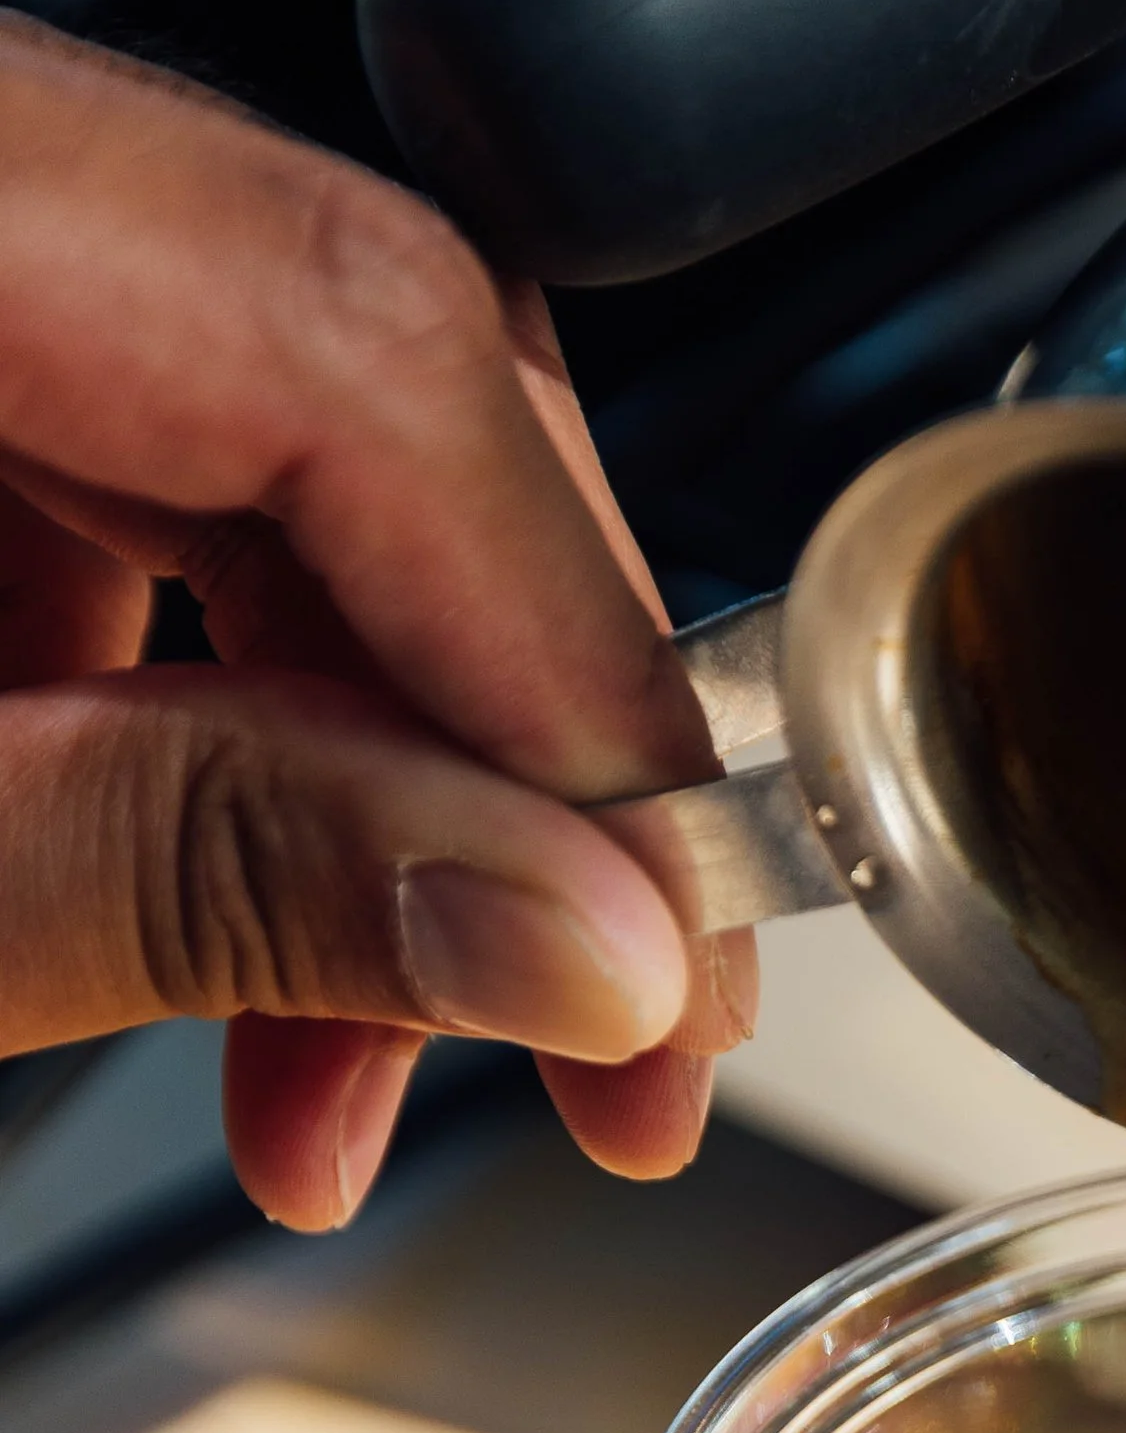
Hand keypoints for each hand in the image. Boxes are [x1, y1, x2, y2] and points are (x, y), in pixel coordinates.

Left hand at [0, 13, 755, 1227]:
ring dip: (373, 808)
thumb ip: (207, 871)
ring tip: (361, 1082)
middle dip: (502, 769)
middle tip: (603, 1045)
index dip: (578, 679)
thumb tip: (576, 942)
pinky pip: (146, 501)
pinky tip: (250, 967)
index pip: (367, 350)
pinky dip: (225, 753)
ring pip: (283, 468)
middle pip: (367, 385)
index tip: (673, 960)